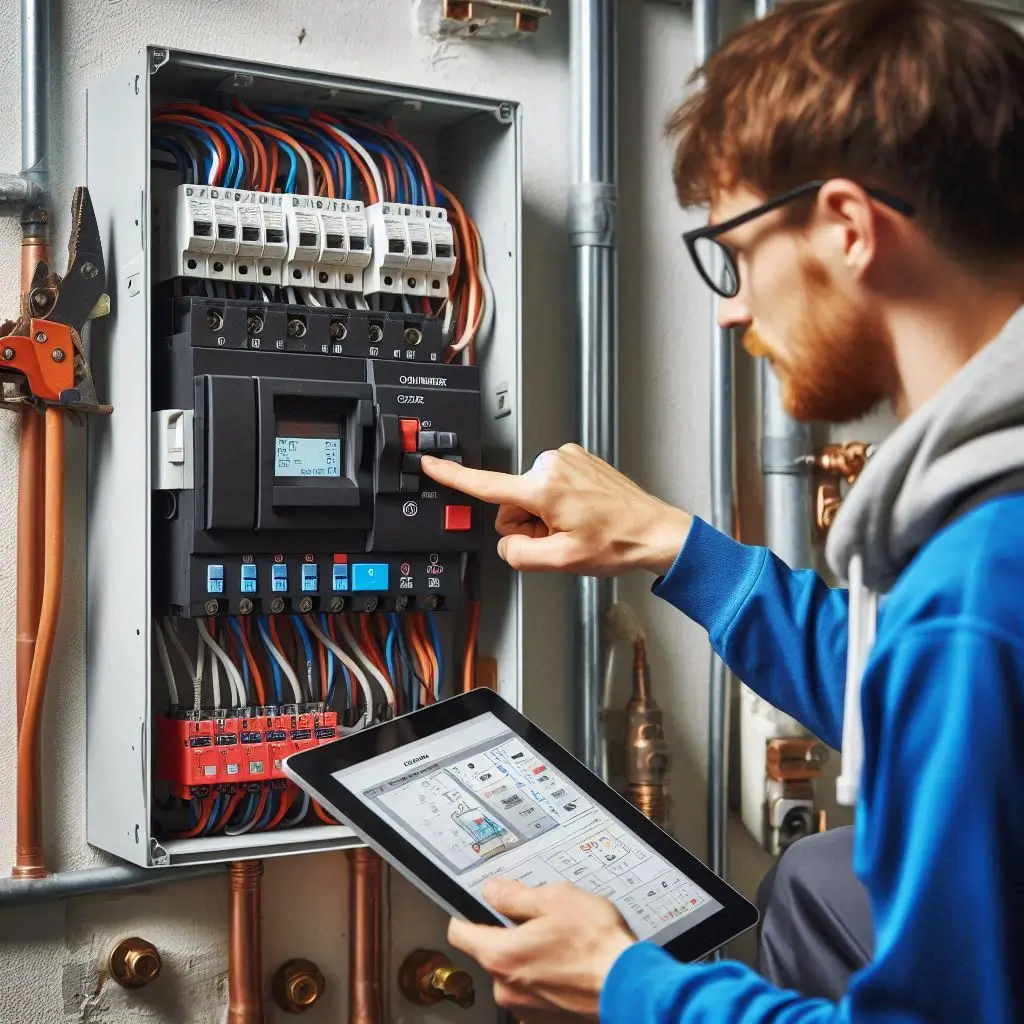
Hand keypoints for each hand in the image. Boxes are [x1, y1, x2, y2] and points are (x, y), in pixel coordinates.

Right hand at [421, 443, 690, 576]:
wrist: (655, 531)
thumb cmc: (618, 542)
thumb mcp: (562, 561)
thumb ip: (519, 556)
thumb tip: (507, 545)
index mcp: (544, 487)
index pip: (486, 484)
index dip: (452, 476)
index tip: (429, 463)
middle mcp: (551, 464)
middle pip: (512, 501)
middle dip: (528, 524)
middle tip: (558, 539)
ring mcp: (566, 458)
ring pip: (531, 494)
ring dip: (545, 515)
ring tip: (576, 527)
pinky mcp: (578, 459)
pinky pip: (551, 484)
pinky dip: (560, 503)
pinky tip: (583, 515)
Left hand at [448, 878, 635, 1021]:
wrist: (630, 988)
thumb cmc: (597, 945)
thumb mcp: (555, 899)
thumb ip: (515, 895)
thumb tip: (492, 890)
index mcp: (501, 955)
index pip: (459, 932)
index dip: (467, 914)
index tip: (478, 907)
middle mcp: (506, 988)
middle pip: (491, 952)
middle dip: (510, 936)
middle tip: (542, 922)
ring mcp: (525, 1010)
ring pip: (515, 974)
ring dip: (531, 959)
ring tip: (563, 946)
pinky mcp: (545, 1021)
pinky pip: (534, 994)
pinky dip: (546, 980)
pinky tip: (570, 968)